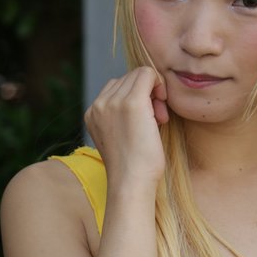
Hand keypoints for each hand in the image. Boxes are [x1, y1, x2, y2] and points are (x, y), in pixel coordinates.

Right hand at [84, 67, 167, 186]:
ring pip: (138, 74)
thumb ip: (123, 116)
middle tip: (158, 119)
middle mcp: (99, 104)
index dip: (137, 97)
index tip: (149, 119)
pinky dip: (159, 85)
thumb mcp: (121, 137)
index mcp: (93, 113)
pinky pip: (148, 74)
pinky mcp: (131, 103)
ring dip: (153, 92)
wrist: (132, 182)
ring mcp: (113, 102)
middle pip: (128, 78)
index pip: (117, 87)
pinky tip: (164, 107)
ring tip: (159, 119)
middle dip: (147, 94)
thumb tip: (145, 98)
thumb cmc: (134, 167)